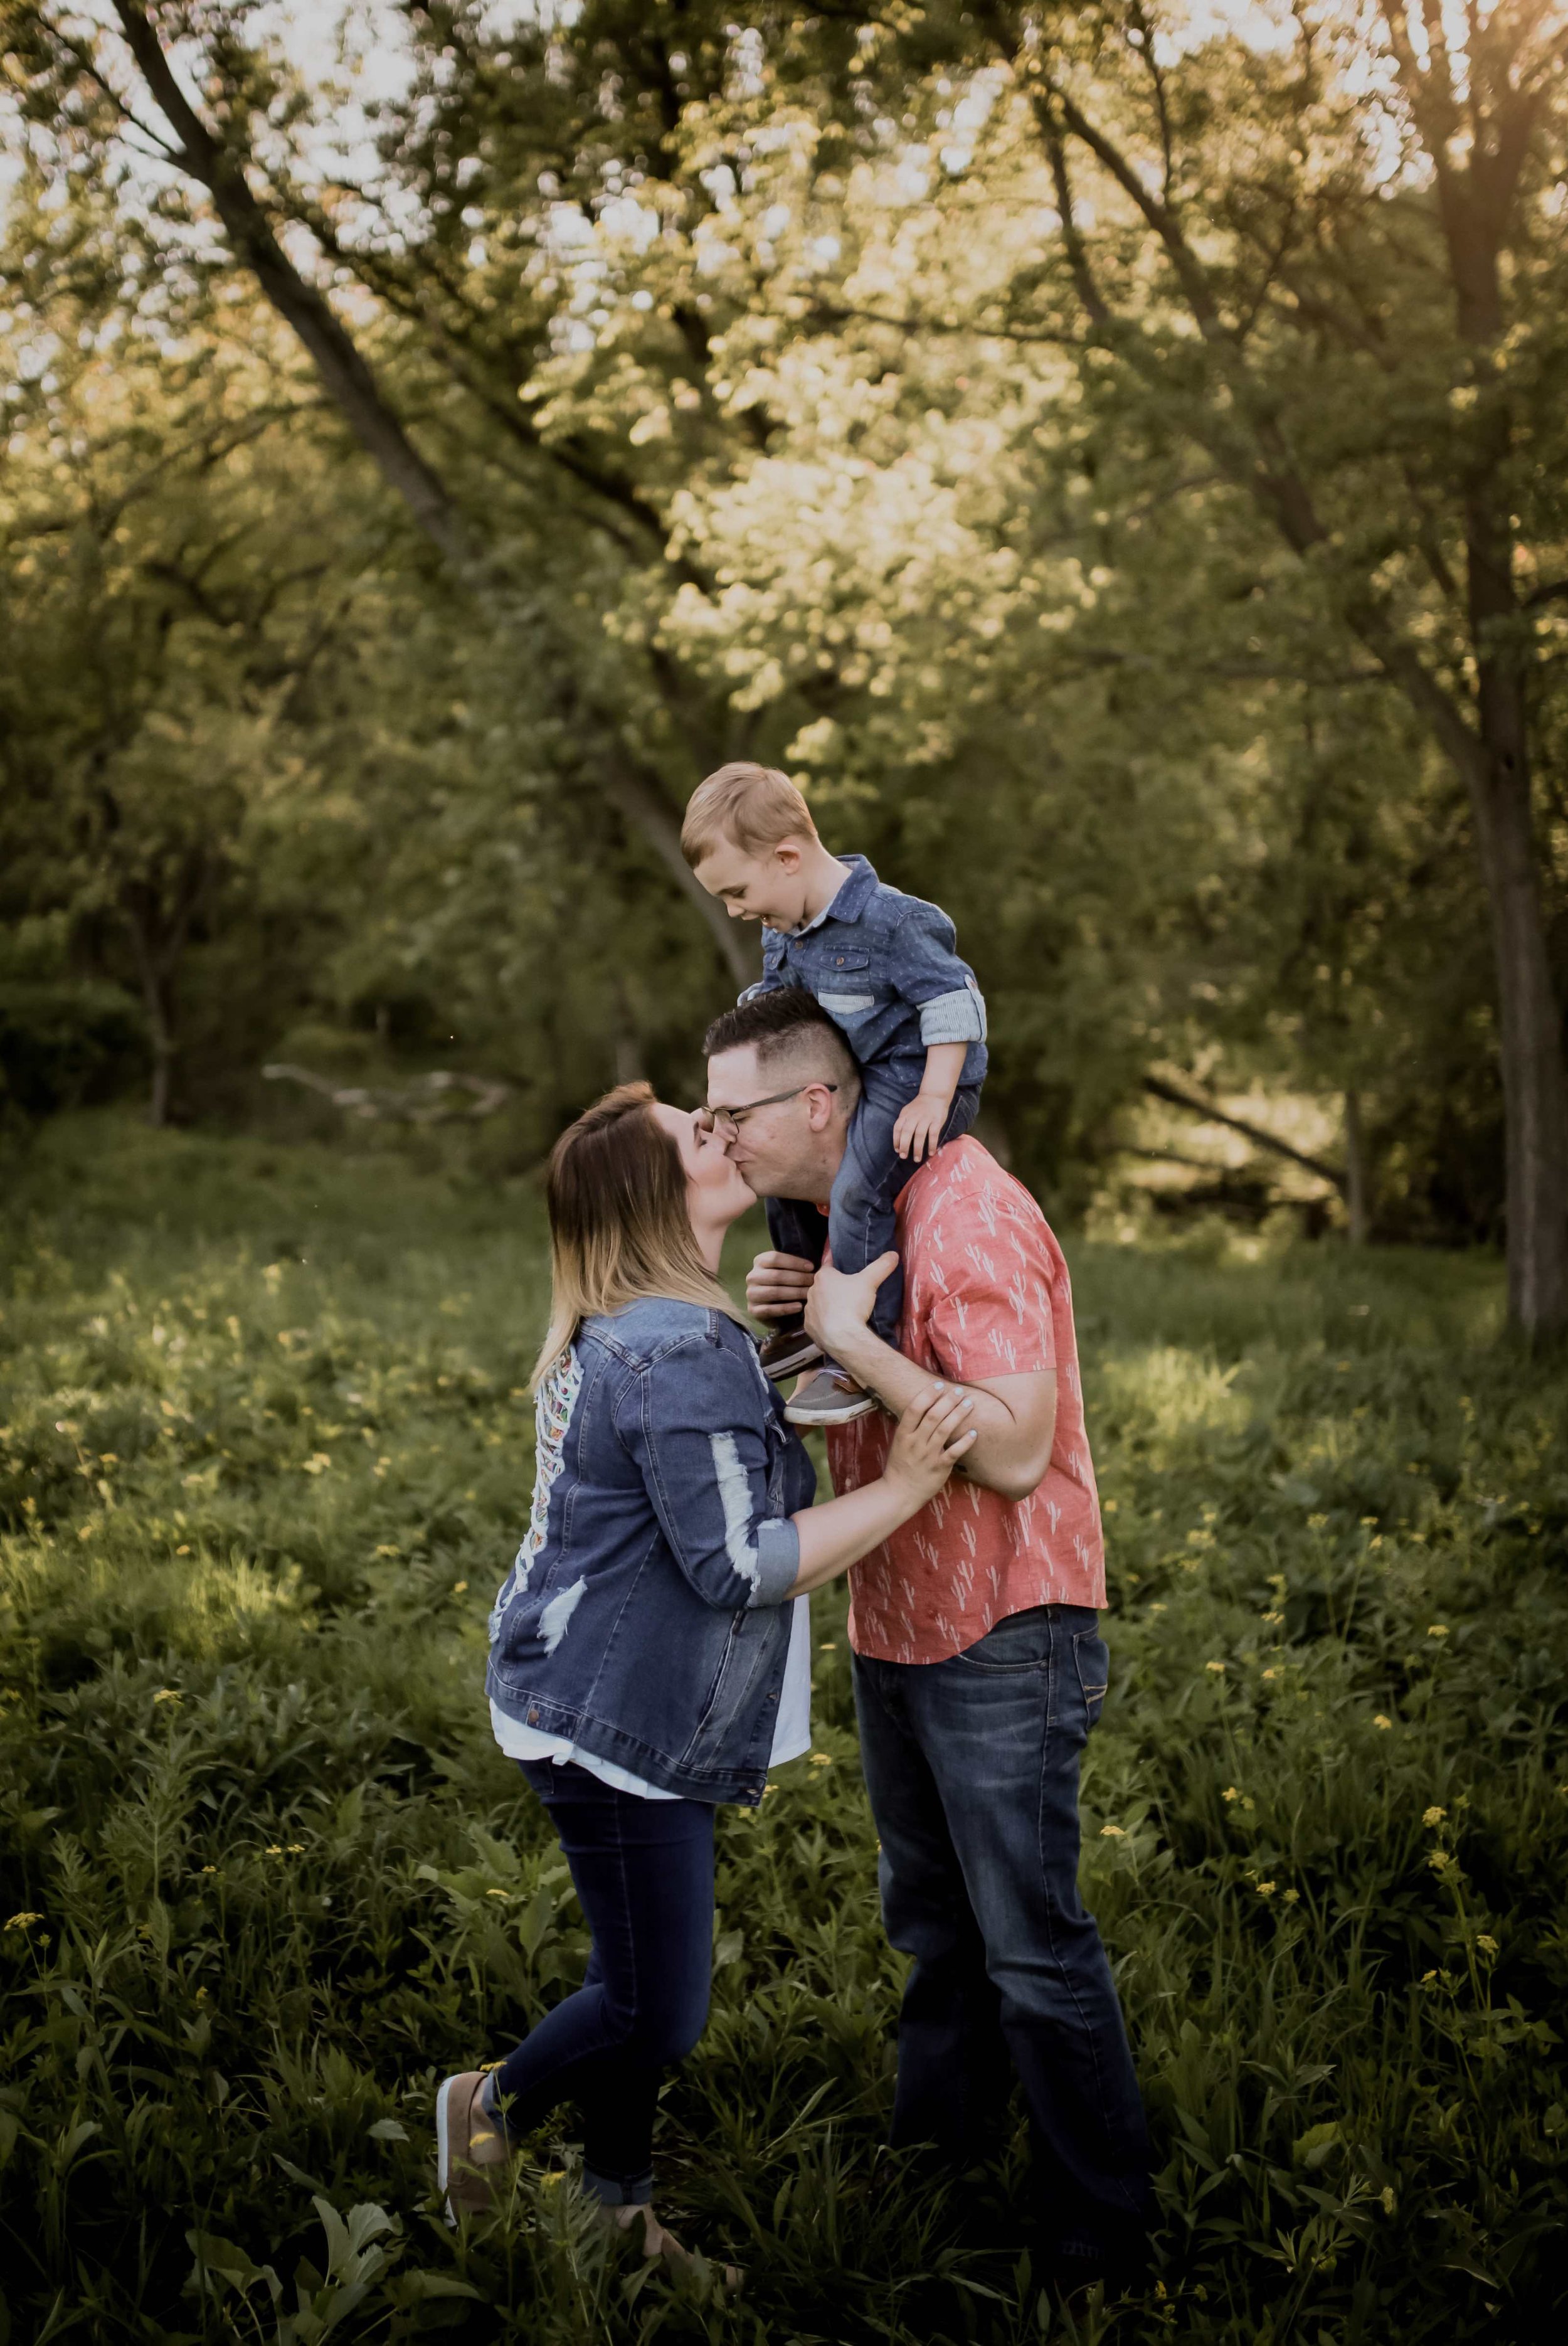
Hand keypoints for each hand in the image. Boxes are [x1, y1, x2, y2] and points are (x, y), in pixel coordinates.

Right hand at [746, 1249, 816, 1321]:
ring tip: (809, 1294)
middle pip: (776, 1276)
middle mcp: (752, 1276)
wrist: (771, 1307)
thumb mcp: (789, 1270)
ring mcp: (751, 1293)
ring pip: (774, 1292)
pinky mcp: (753, 1310)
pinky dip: (786, 1308)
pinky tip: (799, 1307)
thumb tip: (829, 1253)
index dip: (794, 1262)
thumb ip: (804, 1263)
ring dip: (794, 1293)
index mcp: (760, 1262)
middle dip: (798, 1279)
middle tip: (814, 1282)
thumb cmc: (784, 1284)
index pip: (775, 1258)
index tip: (811, 1267)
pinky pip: (770, 1309)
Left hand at [803, 1254, 897, 1360]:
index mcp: (823, 1277)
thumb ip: (881, 1266)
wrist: (843, 1338)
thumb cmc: (853, 1305)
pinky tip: (835, 1325)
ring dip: (827, 1305)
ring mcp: (809, 1311)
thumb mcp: (870, 1282)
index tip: (842, 1265)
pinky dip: (824, 1323)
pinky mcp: (809, 1328)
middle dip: (833, 1287)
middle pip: (823, 1285)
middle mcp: (811, 1292)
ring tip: (842, 1310)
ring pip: (819, 1304)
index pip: (828, 1264)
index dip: (836, 1263)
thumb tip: (893, 1254)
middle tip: (848, 1291)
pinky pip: (817, 1322)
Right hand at [884, 1382, 976, 1504]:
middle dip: (948, 1400)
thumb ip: (910, 1426)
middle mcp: (915, 1443)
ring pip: (945, 1429)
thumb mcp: (899, 1443)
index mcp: (903, 1435)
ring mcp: (927, 1456)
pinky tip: (974, 1432)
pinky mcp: (939, 1468)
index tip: (939, 1384)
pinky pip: (955, 1452)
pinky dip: (965, 1441)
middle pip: (933, 1415)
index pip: (914, 1408)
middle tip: (960, 1391)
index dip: (928, 1394)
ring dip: (959, 1414)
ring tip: (969, 1403)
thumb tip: (925, 1404)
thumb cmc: (900, 1465)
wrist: (899, 1493)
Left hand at [892, 1090, 952, 1162]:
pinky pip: (933, 1134)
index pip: (897, 1128)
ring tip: (917, 1159)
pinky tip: (931, 1152)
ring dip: (918, 1149)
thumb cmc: (919, 1107)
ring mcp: (926, 1118)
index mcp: (905, 1114)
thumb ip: (903, 1123)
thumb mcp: (907, 1112)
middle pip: (907, 1132)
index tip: (897, 1150)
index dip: (896, 1140)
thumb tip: (899, 1143)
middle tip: (904, 1157)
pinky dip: (931, 1144)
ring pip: (920, 1135)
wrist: (934, 1095)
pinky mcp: (936, 1120)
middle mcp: (914, 1116)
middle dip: (904, 1146)